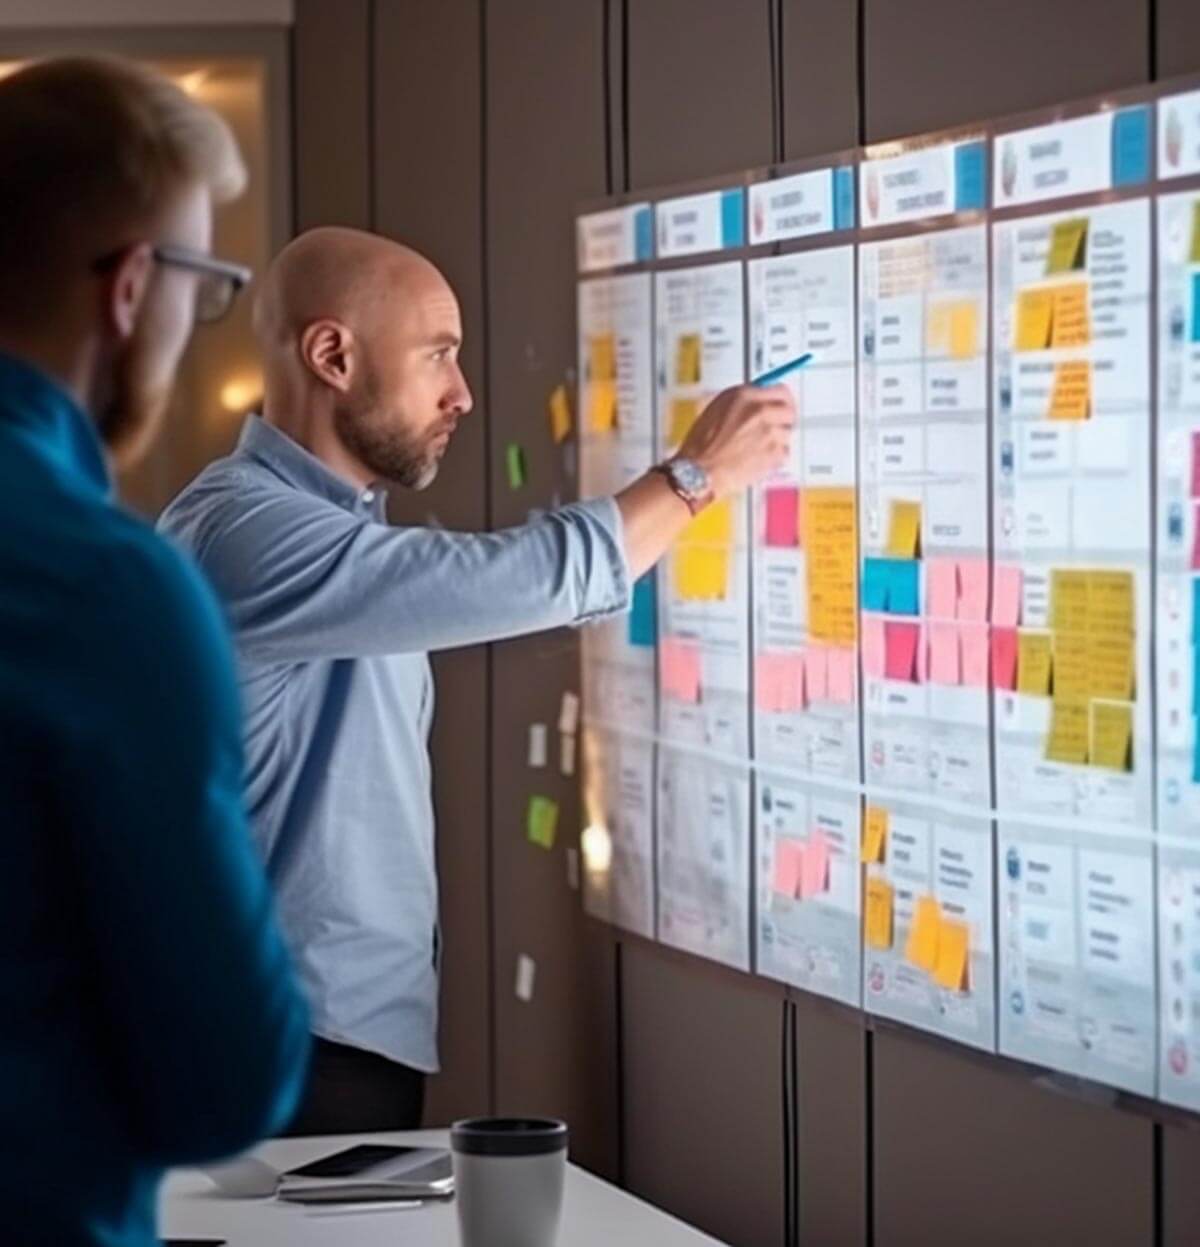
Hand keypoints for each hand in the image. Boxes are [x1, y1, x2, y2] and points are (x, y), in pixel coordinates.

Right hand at [677, 383, 795, 498]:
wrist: (698, 471)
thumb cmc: (701, 445)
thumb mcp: (717, 408)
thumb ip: (743, 400)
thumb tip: (760, 398)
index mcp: (745, 396)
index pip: (781, 390)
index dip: (783, 399)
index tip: (783, 405)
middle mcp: (760, 410)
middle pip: (789, 410)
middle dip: (783, 420)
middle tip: (775, 428)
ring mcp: (769, 432)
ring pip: (787, 433)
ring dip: (776, 441)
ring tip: (756, 448)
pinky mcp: (774, 453)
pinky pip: (784, 453)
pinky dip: (774, 458)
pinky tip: (756, 459)